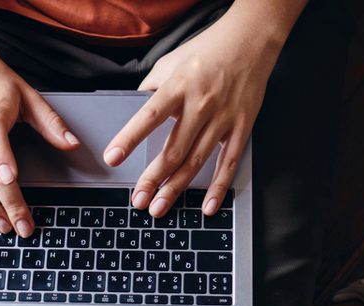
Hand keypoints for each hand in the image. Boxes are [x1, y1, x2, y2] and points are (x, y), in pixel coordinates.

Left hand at [103, 12, 284, 217]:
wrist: (250, 41)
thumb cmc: (207, 50)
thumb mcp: (170, 62)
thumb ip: (151, 88)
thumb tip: (133, 110)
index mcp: (179, 87)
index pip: (149, 116)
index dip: (129, 138)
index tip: (113, 158)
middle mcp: (200, 105)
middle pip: (173, 150)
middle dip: (152, 179)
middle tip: (138, 200)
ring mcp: (223, 118)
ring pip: (196, 162)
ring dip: (176, 188)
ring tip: (159, 208)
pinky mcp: (241, 127)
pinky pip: (229, 163)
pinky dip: (218, 188)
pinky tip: (206, 207)